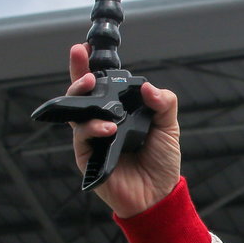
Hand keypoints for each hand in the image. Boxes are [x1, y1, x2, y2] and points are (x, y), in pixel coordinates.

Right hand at [65, 44, 181, 217]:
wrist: (159, 195)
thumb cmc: (161, 161)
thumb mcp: (169, 128)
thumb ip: (163, 104)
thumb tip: (148, 87)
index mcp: (119, 111)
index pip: (100, 85)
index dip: (88, 66)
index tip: (84, 47)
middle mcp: (101, 121)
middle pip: (79, 94)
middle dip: (77, 76)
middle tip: (84, 68)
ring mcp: (91, 138)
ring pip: (75, 112)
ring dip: (82, 99)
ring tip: (98, 99)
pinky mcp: (87, 155)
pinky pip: (82, 137)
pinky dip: (92, 128)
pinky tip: (108, 128)